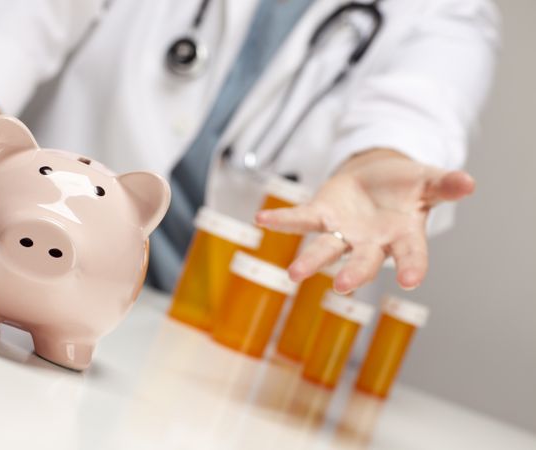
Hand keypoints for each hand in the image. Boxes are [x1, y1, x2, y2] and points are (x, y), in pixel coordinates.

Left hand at [256, 149, 474, 292]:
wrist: (376, 177)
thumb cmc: (405, 186)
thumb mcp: (427, 180)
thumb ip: (444, 184)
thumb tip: (469, 182)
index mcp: (402, 236)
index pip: (410, 254)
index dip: (411, 266)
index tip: (411, 281)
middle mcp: (370, 242)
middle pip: (362, 261)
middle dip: (354, 274)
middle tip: (343, 287)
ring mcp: (343, 232)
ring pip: (327, 249)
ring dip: (311, 261)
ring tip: (294, 274)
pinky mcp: (322, 215)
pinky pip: (301, 218)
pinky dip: (282, 219)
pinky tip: (262, 219)